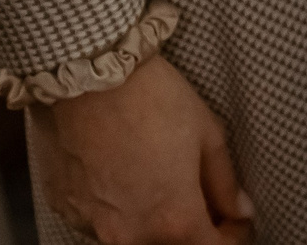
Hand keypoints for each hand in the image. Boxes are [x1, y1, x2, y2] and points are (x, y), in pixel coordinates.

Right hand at [29, 53, 253, 243]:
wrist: (87, 77)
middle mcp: (129, 235)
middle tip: (206, 204)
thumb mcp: (208, 135)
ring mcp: (93, 226)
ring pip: (134, 239)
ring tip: (162, 182)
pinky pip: (101, 223)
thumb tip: (239, 209)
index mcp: (172, 220)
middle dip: (193, 231)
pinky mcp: (66, 210)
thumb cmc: (152, 99)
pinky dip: (120, 210)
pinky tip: (127, 177)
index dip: (233, 237)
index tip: (237, 220)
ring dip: (154, 222)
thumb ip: (224, 182)